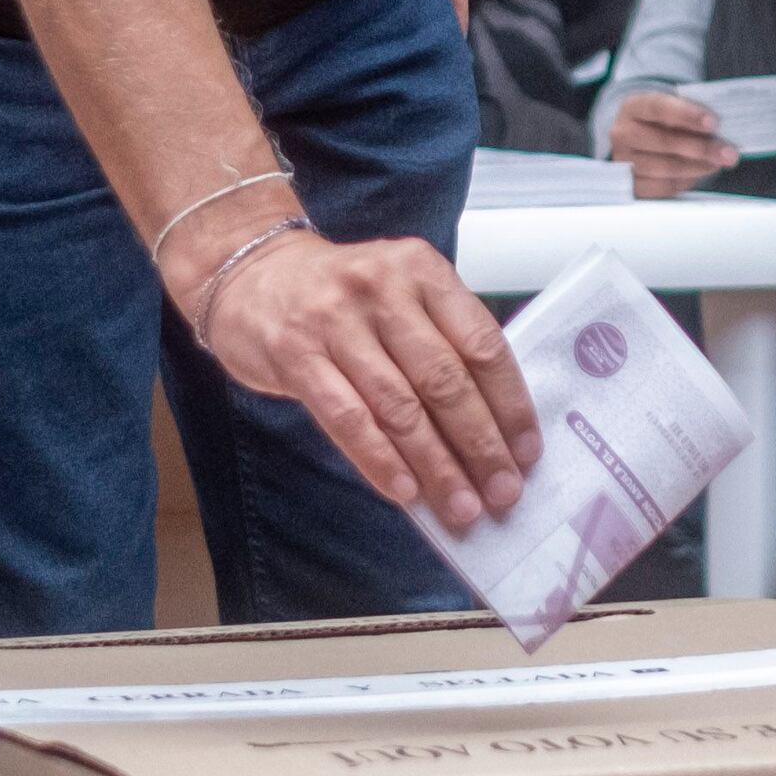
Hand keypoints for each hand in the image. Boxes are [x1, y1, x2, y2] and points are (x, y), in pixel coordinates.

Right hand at [186, 229, 535, 528]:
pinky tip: (405, 492)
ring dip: (436, 464)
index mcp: (422, 270)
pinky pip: (346, 417)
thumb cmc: (340, 296)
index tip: (526, 452)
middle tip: (502, 491)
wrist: (249, 273)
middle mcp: (382, 288)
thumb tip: (494, 427)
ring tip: (460, 505)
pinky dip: (380, 459)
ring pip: (399, 405)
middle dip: (480, 444)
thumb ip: (442, 340)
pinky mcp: (295, 354)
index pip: (482, 343)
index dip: (509, 404)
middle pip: (444, 379)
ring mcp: (334, 320)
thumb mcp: (400, 293)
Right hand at [605, 91, 733, 198]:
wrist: (639, 139)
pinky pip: (663, 187)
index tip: (713, 122)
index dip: (687, 115)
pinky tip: (700, 172)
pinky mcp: (630, 185)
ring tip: (718, 163)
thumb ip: (690, 115)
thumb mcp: (671, 108)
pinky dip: (686, 181)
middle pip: (664, 142)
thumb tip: (719, 131)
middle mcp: (623, 133)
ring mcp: (623, 161)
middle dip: (701, 148)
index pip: (659, 107)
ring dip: (698, 167)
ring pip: (665, 168)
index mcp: (633, 107)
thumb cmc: (662, 122)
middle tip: (729, 152)